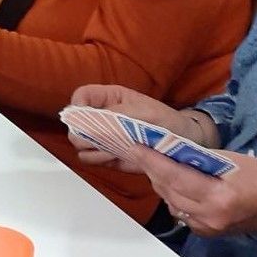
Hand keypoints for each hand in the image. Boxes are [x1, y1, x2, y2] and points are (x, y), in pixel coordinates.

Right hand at [67, 84, 216, 170]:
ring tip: (114, 150)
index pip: (81, 96)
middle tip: (103, 140)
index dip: (78, 106)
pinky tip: (116, 158)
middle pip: (75, 124)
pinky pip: (91, 159)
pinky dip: (99, 160)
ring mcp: (103, 137)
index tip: (84, 119)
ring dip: (92, 149)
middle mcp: (102, 117)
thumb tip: (101, 120)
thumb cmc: (167, 121)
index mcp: (110, 98)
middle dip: (84, 134)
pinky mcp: (107, 155)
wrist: (182, 143)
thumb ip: (123, 113)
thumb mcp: (149, 112)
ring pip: (79, 144)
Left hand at [129, 146, 256, 238]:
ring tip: (151, 163)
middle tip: (139, 150)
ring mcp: (206, 227)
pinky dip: (172, 196)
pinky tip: (170, 182)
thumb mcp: (235, 161)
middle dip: (151, 169)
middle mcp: (208, 215)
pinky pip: (180, 212)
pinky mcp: (205, 232)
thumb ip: (202, 159)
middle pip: (168, 190)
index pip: (175, 176)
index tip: (135, 146)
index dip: (152, 161)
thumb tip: (172, 150)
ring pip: (171, 202)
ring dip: (159, 183)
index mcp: (219, 196)